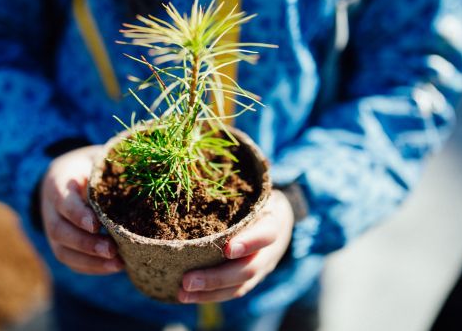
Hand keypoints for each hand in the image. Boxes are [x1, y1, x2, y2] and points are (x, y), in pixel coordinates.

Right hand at [40, 145, 123, 273]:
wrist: (64, 176)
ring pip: (64, 251)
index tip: (96, 225)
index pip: (63, 202)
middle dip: (86, 244)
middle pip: (61, 231)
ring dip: (90, 261)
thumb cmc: (88, 167)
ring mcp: (53, 230)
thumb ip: (110, 164)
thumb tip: (143, 168)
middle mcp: (51, 210)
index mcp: (59, 183)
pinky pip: (72, 261)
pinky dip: (92, 267)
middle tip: (111, 250)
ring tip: (117, 264)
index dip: (78, 215)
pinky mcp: (61, 245)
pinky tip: (114, 268)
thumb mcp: (95, 159)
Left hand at [179, 190, 293, 302]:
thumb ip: (231, 187)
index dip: (249, 242)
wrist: (279, 217)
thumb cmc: (255, 198)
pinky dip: (210, 296)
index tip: (228, 249)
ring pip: (239, 286)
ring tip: (182, 293)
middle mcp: (270, 250)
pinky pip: (232, 292)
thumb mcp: (253, 189)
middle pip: (248, 269)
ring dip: (209, 292)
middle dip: (216, 277)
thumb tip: (193, 165)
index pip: (266, 234)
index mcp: (273, 221)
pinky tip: (187, 296)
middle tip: (187, 280)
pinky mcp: (251, 279)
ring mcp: (261, 267)